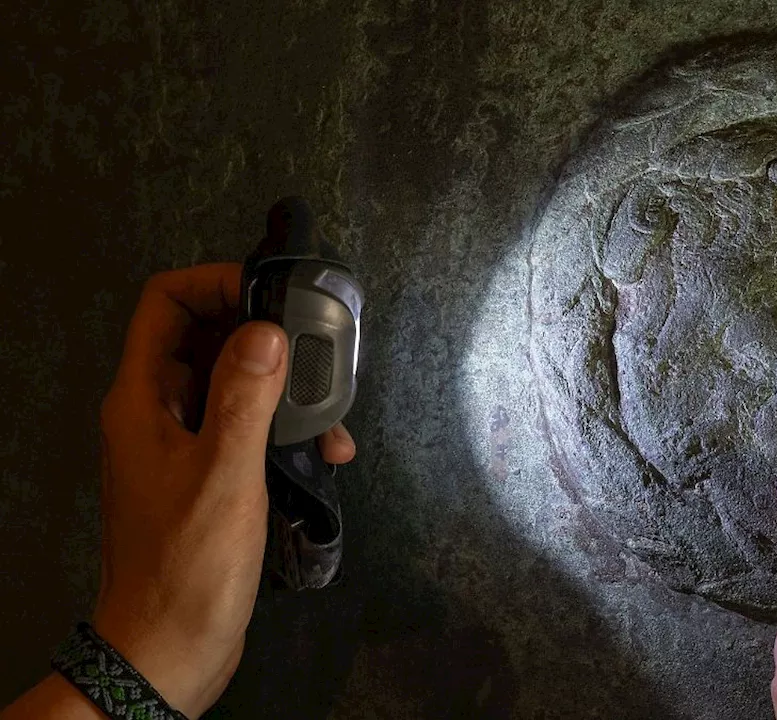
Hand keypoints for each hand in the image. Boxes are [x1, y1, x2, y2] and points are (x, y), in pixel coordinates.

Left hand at [87, 265, 352, 715]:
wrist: (171, 648)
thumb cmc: (189, 562)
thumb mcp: (224, 472)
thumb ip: (245, 396)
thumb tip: (266, 329)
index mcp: (143, 399)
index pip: (166, 304)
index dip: (215, 283)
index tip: (274, 294)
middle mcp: (158, 412)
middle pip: (207, 338)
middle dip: (266, 338)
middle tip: (320, 351)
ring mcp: (183, 446)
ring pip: (235, 384)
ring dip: (286, 389)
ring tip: (334, 416)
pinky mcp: (209, 477)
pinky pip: (248, 428)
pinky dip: (287, 430)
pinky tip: (327, 453)